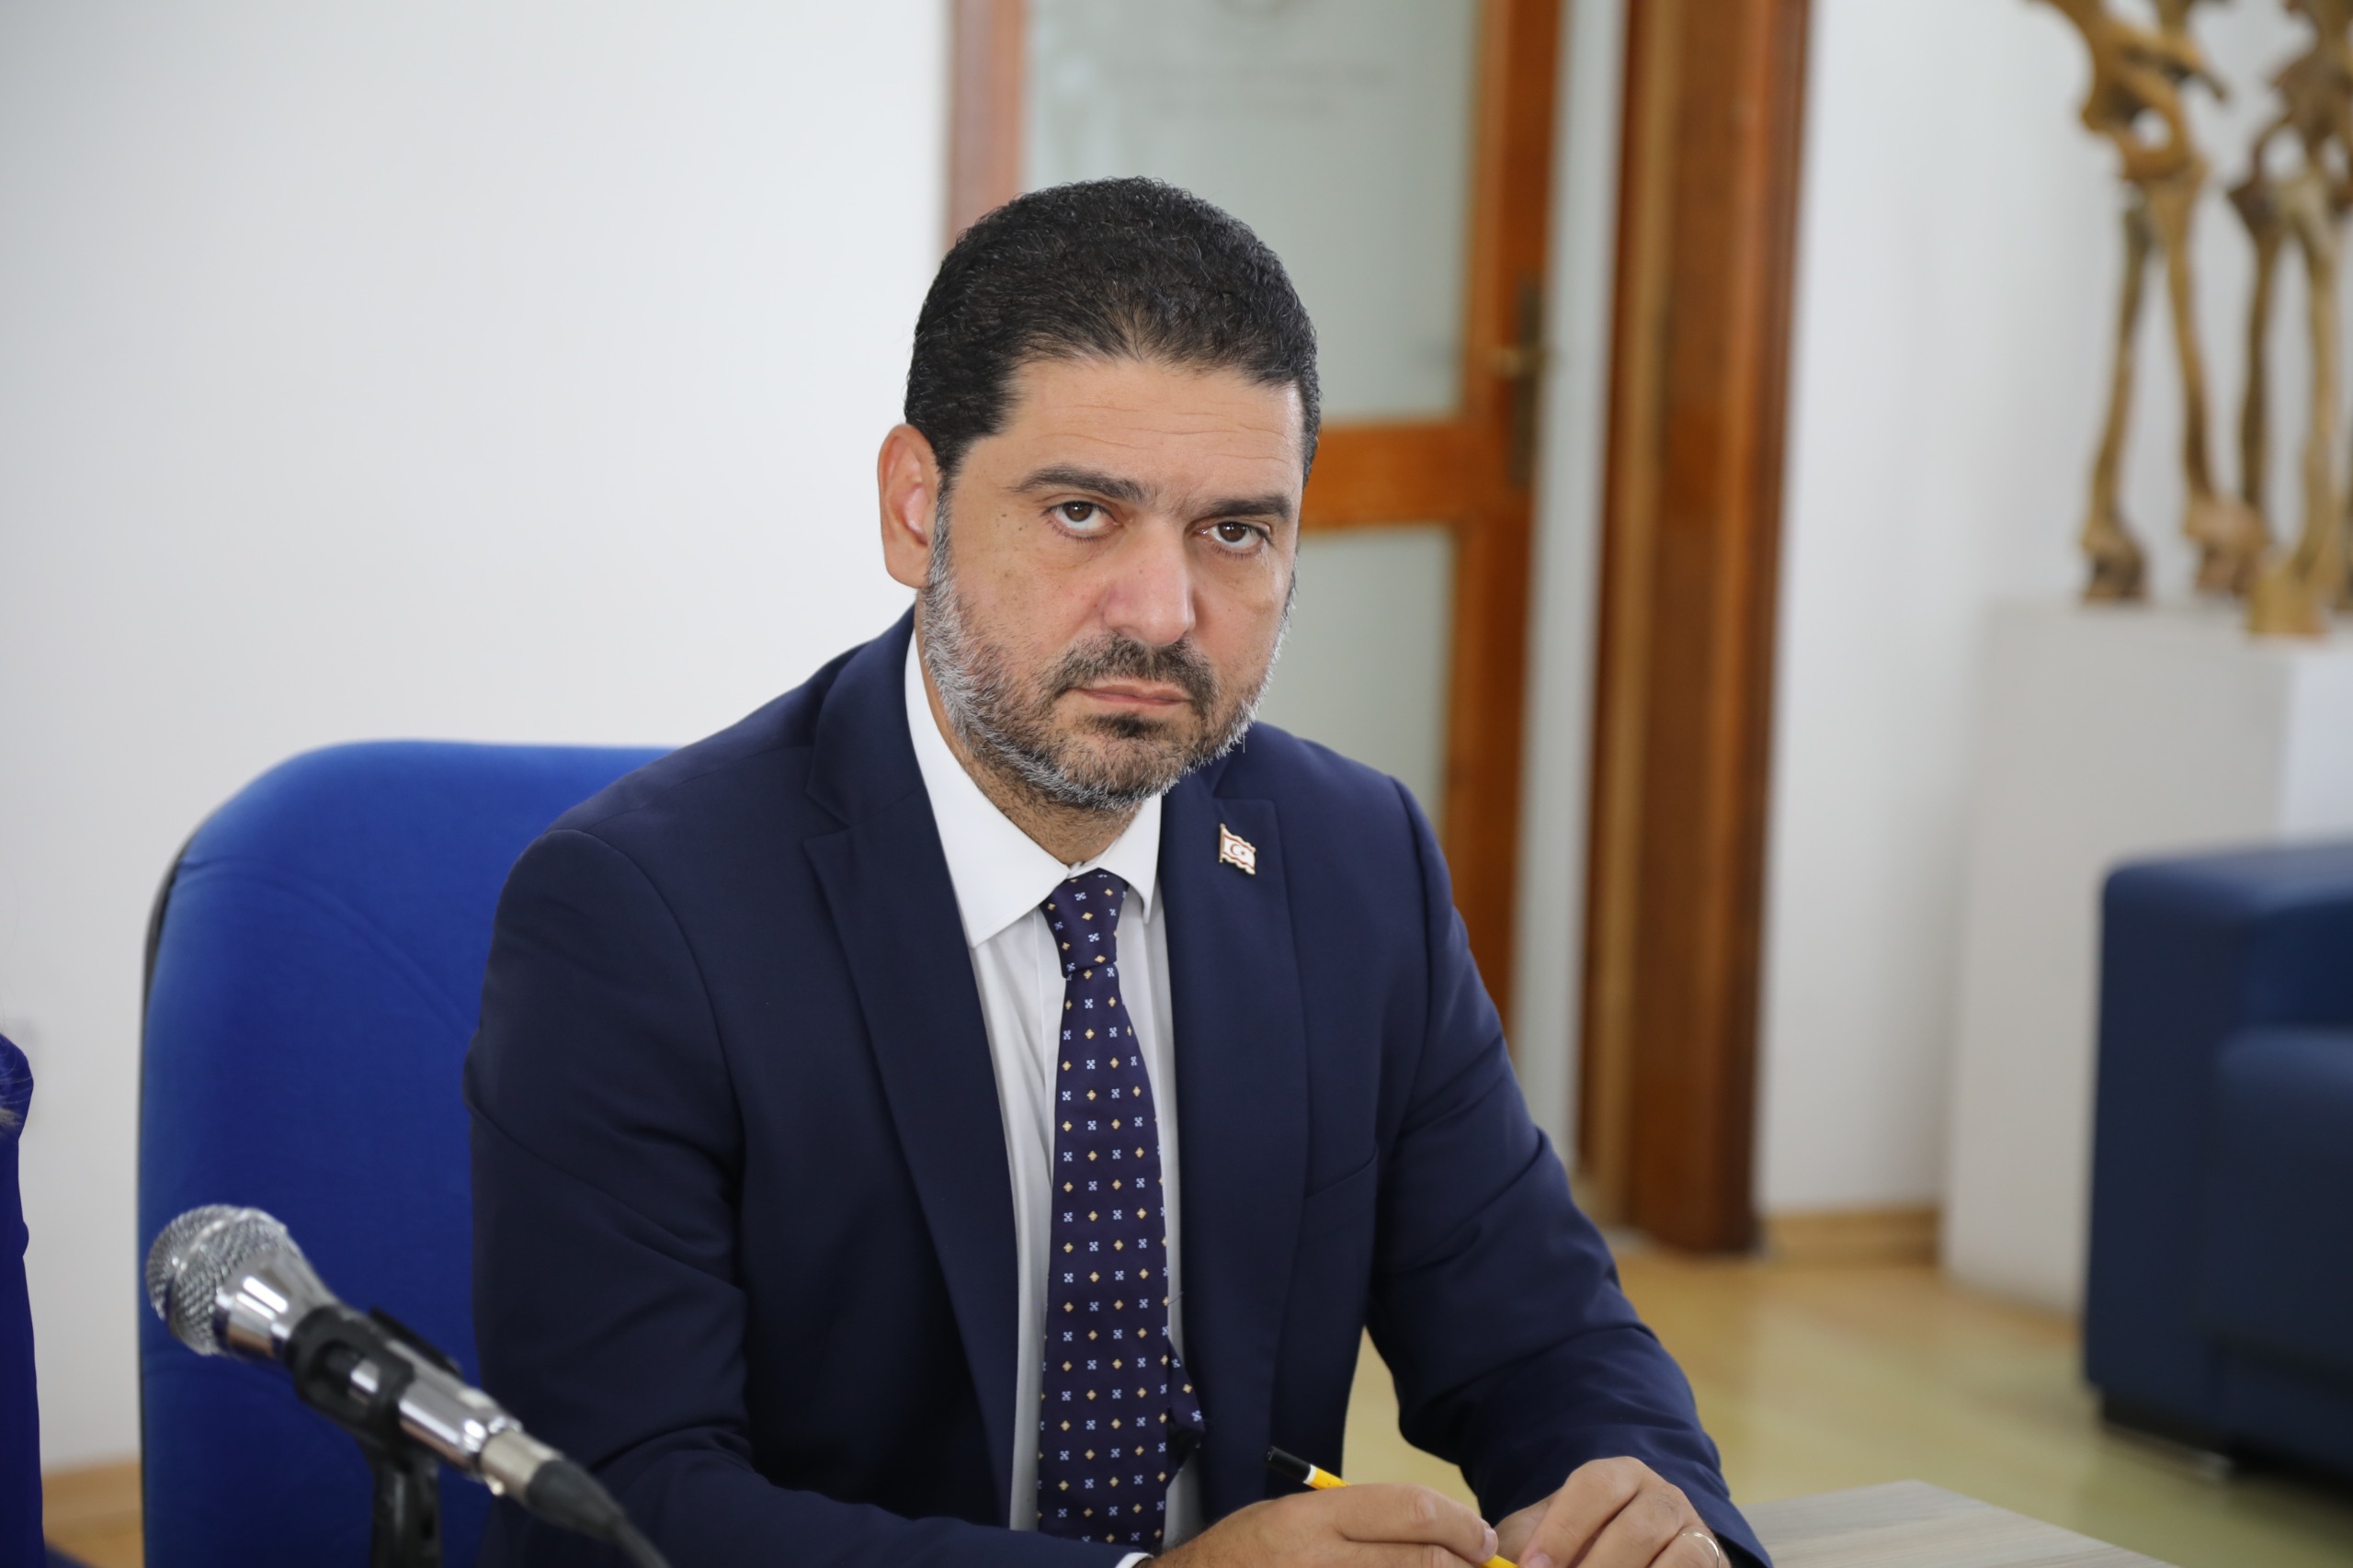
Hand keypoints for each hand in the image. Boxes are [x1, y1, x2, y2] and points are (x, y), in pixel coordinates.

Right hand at [1158, 1482, 1500, 1567]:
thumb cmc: (1243, 1556)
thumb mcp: (1290, 1518)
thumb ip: (1353, 1521)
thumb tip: (1426, 1527)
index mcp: (1311, 1518)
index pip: (1409, 1510)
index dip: (1457, 1522)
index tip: (1477, 1534)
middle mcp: (1322, 1559)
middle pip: (1422, 1556)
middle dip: (1464, 1558)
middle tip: (1481, 1559)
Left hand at [1493, 1458, 1720, 1567]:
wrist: (1636, 1558)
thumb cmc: (1576, 1549)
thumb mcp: (1544, 1541)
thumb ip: (1518, 1548)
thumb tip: (1494, 1563)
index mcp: (1618, 1476)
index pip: (1594, 1487)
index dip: (1564, 1528)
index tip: (1535, 1567)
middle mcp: (1663, 1497)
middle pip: (1637, 1529)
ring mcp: (1696, 1533)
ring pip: (1676, 1558)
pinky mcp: (1713, 1563)